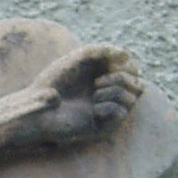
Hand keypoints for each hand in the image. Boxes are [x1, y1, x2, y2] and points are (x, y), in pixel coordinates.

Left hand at [5, 47, 143, 152]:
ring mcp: (107, 112)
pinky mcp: (103, 127)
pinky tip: (94, 109)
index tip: (110, 64)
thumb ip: (103, 50)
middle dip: (122, 78)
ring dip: (115, 91)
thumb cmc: (55, 82)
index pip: (133, 71)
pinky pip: (121, 113)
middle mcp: (109, 96)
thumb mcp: (79, 58)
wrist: (39, 107)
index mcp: (105, 78)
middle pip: (138, 84)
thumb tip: (127, 55)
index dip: (127, 66)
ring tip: (94, 94)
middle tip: (97, 82)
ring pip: (133, 98)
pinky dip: (109, 106)